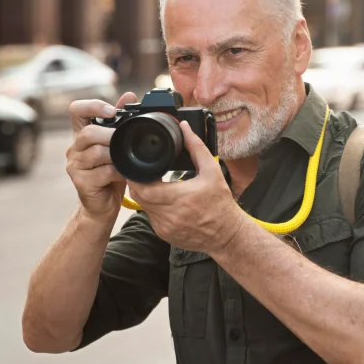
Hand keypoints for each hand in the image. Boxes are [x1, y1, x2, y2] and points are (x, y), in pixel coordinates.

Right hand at [65, 92, 135, 222]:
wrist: (102, 206)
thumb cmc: (109, 175)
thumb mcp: (116, 146)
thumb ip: (120, 121)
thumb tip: (129, 96)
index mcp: (81, 135)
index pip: (76, 110)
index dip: (92, 106)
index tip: (111, 111)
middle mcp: (74, 149)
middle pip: (87, 133)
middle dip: (110, 135)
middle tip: (125, 139)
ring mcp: (75, 166)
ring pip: (95, 153)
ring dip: (115, 155)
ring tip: (127, 158)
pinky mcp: (81, 183)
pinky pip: (102, 173)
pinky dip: (117, 172)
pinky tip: (125, 173)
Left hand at [126, 121, 246, 254]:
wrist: (227, 234)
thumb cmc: (220, 204)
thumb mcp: (212, 171)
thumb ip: (196, 147)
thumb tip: (184, 128)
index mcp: (178, 198)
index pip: (143, 188)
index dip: (136, 176)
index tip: (141, 166)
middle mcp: (168, 215)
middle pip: (138, 196)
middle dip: (138, 183)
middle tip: (145, 172)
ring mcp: (164, 227)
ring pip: (143, 207)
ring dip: (146, 195)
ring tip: (156, 184)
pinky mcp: (164, 234)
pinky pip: (151, 217)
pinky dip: (154, 207)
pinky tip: (165, 201)